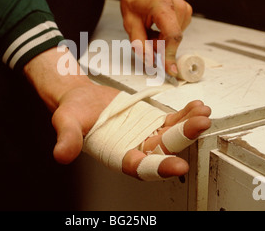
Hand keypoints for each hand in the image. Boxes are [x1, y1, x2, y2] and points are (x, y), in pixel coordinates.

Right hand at [24, 47, 210, 178]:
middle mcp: (136, 148)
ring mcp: (147, 134)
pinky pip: (172, 119)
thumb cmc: (73, 112)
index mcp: (118, 155)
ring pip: (173, 134)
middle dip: (183, 138)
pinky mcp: (153, 121)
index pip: (141, 167)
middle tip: (200, 125)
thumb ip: (67, 138)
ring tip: (203, 113)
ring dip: (189, 125)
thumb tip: (61, 155)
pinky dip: (185, 114)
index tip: (178, 166)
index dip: (159, 167)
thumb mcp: (66, 122)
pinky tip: (197, 107)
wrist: (81, 98)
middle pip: (164, 148)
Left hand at [121, 0, 192, 76]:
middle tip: (143, 34)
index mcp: (163, 7)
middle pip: (171, 40)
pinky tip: (156, 24)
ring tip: (149, 26)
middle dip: (157, 45)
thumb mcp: (129, 19)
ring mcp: (185, 10)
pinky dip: (164, 34)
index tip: (171, 70)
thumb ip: (139, 42)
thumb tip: (149, 61)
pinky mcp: (187, 13)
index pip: (172, 36)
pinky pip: (175, 33)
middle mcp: (179, 8)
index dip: (171, 55)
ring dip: (160, 40)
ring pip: (173, 38)